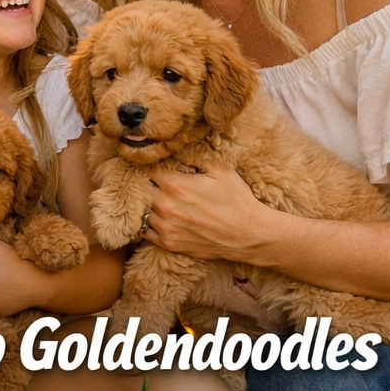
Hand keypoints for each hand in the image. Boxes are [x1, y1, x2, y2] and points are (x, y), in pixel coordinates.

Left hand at [142, 163, 277, 261]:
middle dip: (142, 181)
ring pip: (140, 210)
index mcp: (176, 185)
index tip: (148, 161)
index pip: (146, 168)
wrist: (249, 234)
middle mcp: (166, 207)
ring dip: (144, 202)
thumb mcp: (220, 169)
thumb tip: (174, 147)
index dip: (146, 163)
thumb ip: (193, 156)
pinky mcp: (169, 243)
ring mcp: (166, 228)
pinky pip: (145, 231)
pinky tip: (152, 215)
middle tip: (147, 177)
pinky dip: (145, 222)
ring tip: (150, 195)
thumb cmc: (237, 199)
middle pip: (140, 189)